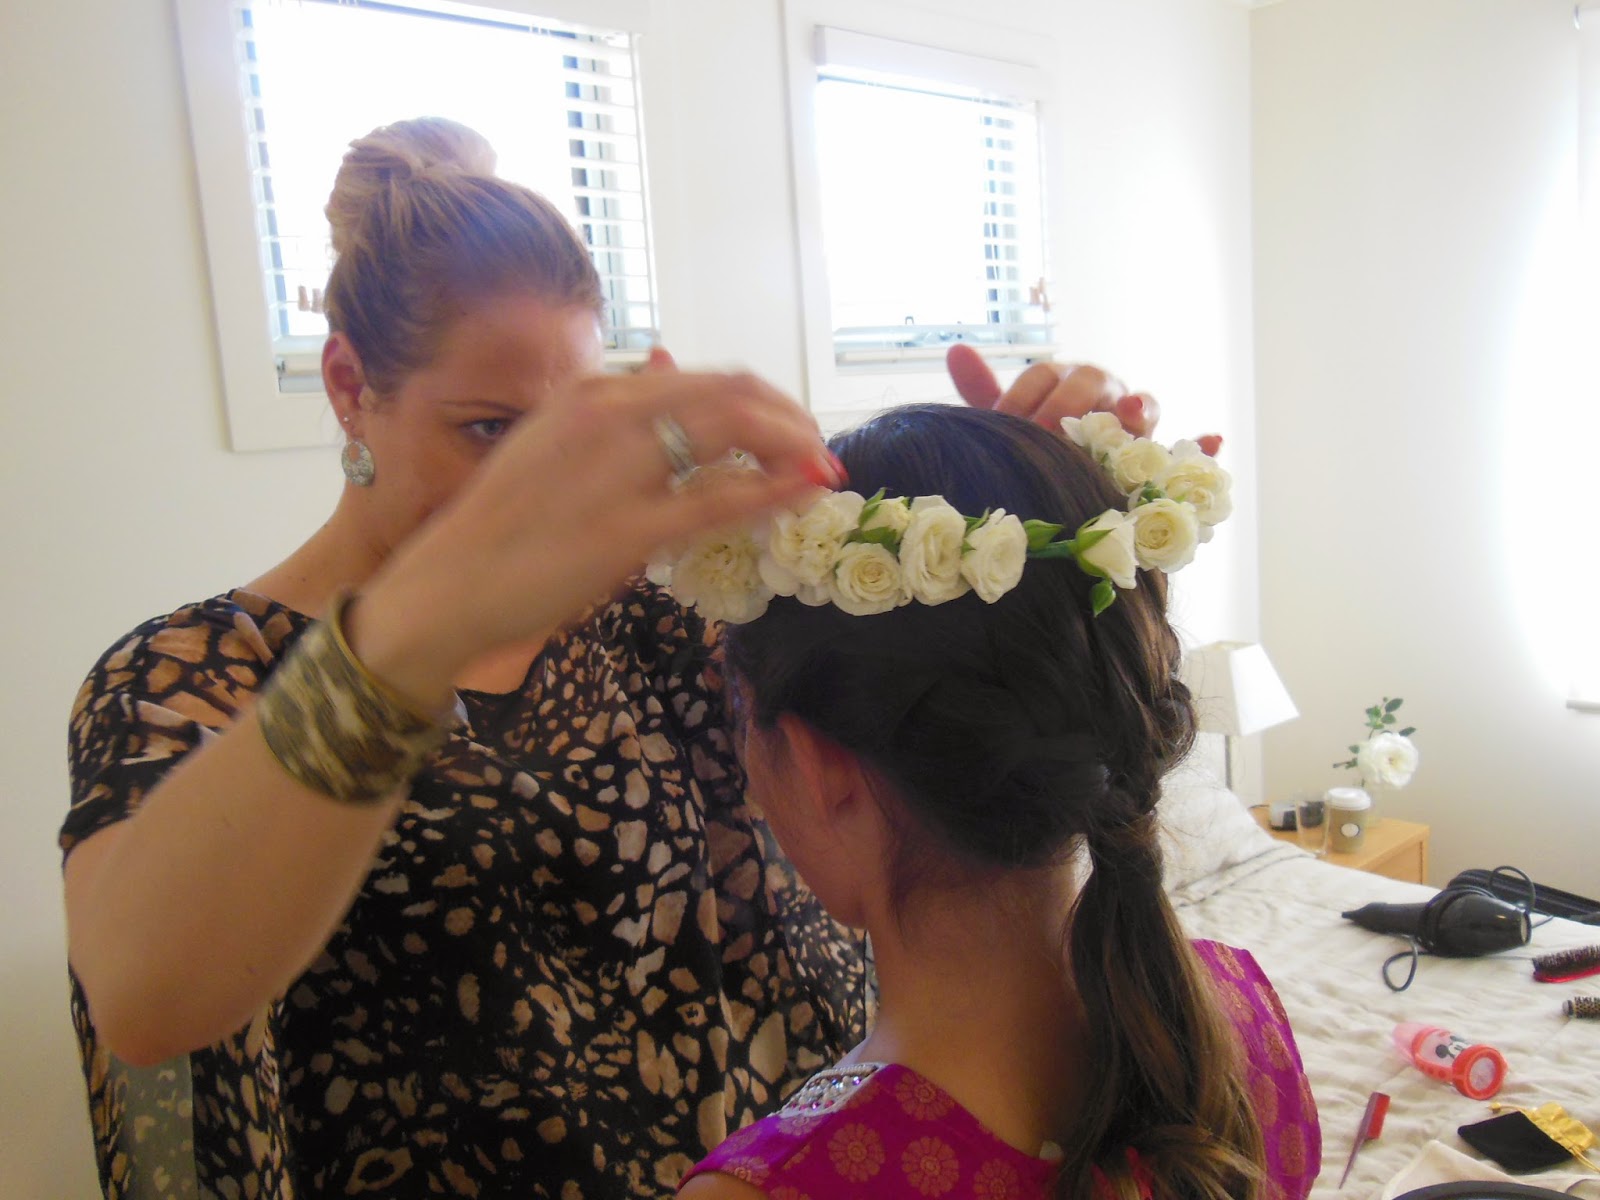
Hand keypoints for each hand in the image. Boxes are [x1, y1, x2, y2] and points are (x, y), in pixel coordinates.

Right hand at [356, 370, 837, 702]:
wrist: (447, 586)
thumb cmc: (504, 526)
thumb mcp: (556, 445)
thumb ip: (619, 412)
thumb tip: (671, 365)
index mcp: (593, 392)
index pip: (707, 379)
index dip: (765, 403)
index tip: (792, 430)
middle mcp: (609, 414)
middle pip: (734, 394)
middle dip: (791, 420)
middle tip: (818, 452)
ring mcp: (618, 468)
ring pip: (735, 433)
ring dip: (792, 449)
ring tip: (820, 472)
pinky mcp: (625, 528)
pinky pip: (719, 499)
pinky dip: (772, 490)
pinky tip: (799, 495)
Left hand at [946, 344, 1221, 454]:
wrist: (1070, 483)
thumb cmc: (1040, 448)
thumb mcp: (1011, 426)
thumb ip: (986, 392)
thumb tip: (956, 349)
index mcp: (1063, 380)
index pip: (1043, 376)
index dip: (1022, 399)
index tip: (1004, 426)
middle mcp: (1102, 393)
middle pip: (1093, 381)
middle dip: (1068, 405)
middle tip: (1049, 434)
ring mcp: (1136, 422)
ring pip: (1143, 404)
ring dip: (1140, 407)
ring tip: (1133, 413)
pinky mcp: (1162, 454)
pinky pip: (1190, 444)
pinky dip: (1204, 441)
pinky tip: (1213, 440)